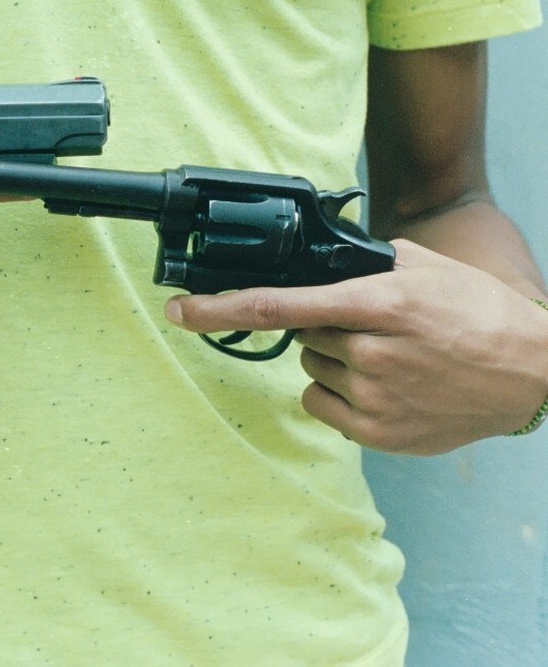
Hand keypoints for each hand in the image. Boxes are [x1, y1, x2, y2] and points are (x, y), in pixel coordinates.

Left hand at [165, 240, 547, 453]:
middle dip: (323, 326)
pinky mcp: (377, 433)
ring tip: (391, 358)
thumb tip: (317, 257)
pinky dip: (340, 394)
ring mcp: (373, 396)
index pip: (279, 305)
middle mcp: (371, 351)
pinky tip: (384, 386)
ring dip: (335, 360)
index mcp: (378, 303)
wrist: (533, 376)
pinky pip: (321, 404)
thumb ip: (365, 261)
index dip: (220, 308)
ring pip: (311, 367)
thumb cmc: (480, 316)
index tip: (179, 309)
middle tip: (372, 327)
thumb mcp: (425, 268)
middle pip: (301, 333)